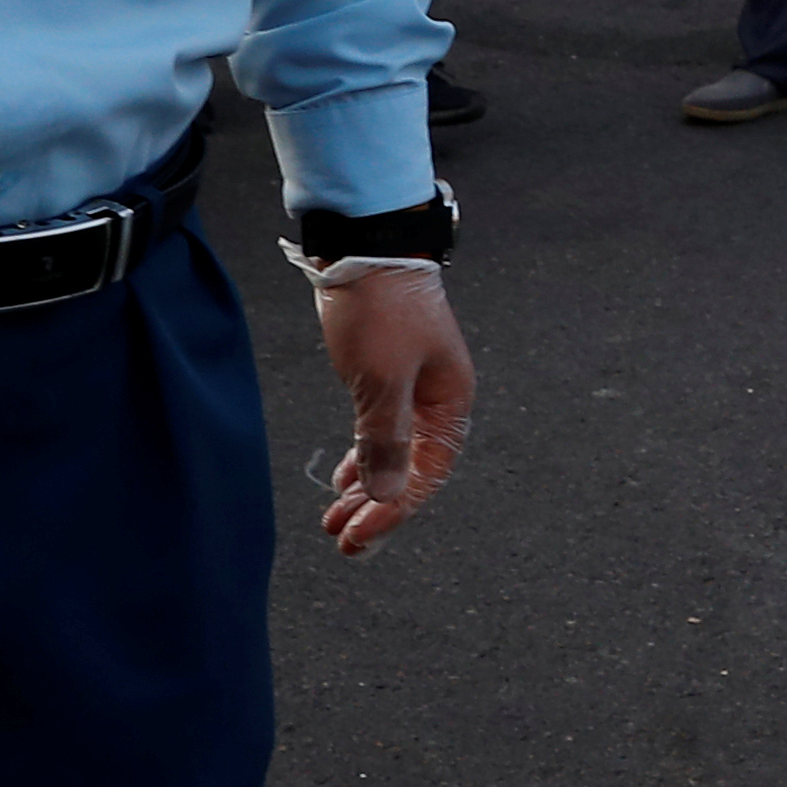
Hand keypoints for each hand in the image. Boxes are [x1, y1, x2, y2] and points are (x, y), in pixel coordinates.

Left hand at [316, 268, 476, 556]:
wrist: (366, 246)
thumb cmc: (380, 309)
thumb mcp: (381, 381)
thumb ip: (385, 441)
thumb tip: (385, 497)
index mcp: (449, 402)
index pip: (427, 474)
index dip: (394, 511)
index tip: (357, 538)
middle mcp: (438, 399)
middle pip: (413, 469)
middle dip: (378, 507)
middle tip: (343, 540)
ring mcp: (414, 386)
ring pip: (393, 451)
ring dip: (367, 486)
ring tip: (336, 515)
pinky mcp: (388, 373)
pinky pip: (381, 430)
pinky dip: (364, 456)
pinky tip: (345, 475)